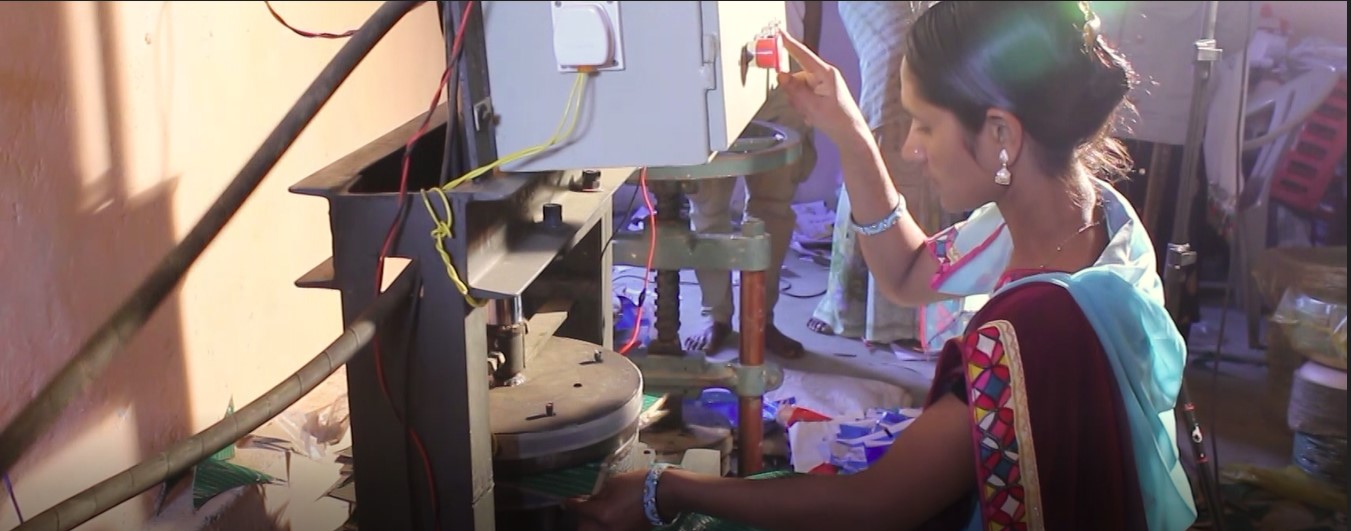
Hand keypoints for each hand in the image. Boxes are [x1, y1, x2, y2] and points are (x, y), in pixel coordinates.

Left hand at [566, 469, 649, 530]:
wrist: (663, 495)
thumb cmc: (638, 484)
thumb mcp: (613, 483)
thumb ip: (599, 494)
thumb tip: (591, 500)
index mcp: (601, 513)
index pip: (579, 510)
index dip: (571, 504)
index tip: (568, 501)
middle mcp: (607, 529)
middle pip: (584, 529)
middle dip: (582, 519)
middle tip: (584, 509)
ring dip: (592, 525)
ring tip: (596, 516)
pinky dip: (605, 527)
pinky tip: (609, 519)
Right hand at [775, 28, 869, 143]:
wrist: (850, 134)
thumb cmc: (836, 120)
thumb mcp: (811, 106)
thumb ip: (794, 90)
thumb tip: (781, 75)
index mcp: (825, 73)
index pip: (803, 55)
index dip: (789, 44)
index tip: (778, 34)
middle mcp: (824, 75)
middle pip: (797, 77)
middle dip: (795, 94)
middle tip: (804, 108)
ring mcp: (823, 84)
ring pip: (798, 88)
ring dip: (799, 102)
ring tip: (811, 114)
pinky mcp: (822, 92)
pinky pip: (804, 95)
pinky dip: (804, 106)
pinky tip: (813, 116)